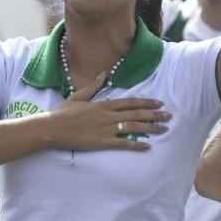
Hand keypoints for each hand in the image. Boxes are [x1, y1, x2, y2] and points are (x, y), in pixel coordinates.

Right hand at [46, 72, 169, 151]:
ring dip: (150, 128)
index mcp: (103, 104)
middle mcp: (107, 115)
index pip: (129, 102)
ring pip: (133, 128)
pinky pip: (122, 144)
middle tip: (169, 116)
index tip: (159, 103)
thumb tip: (104, 74)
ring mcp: (105, 129)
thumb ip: (93, 85)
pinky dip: (136, 145)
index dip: (146, 103)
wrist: (51, 128)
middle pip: (136, 114)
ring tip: (164, 129)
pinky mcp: (101, 142)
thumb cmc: (62, 113)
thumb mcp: (78, 96)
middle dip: (154, 115)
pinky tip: (147, 146)